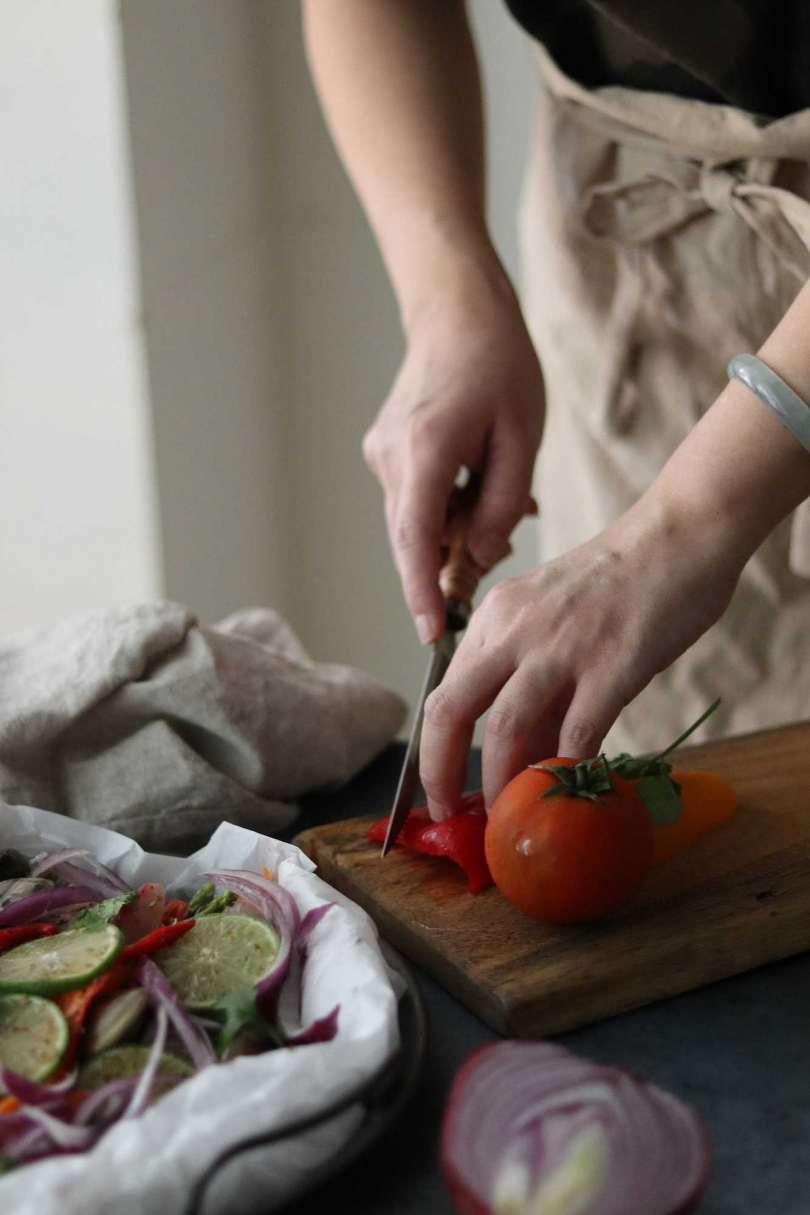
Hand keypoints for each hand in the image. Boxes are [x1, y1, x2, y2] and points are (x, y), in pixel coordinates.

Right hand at [362, 267, 543, 643]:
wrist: (457, 313)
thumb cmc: (498, 366)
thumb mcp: (522, 437)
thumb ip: (502, 504)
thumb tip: (481, 557)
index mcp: (426, 449)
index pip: (415, 540)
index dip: (422, 593)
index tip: (432, 634)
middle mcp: (391, 456)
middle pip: (414, 538)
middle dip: (452, 561)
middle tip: (498, 546)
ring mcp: (381, 454)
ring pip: (416, 523)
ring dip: (454, 530)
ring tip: (498, 491)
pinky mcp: (384, 453)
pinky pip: (415, 501)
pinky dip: (445, 509)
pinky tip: (477, 482)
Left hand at [418, 494, 746, 818]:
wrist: (679, 535)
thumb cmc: (620, 582)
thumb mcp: (554, 623)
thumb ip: (536, 686)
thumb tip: (526, 761)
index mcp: (493, 618)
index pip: (443, 691)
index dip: (433, 750)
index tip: (441, 789)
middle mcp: (514, 630)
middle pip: (452, 710)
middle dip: (440, 772)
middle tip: (450, 815)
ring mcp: (562, 646)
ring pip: (507, 726)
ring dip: (503, 782)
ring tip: (510, 816)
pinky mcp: (613, 664)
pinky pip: (579, 731)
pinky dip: (571, 769)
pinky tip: (575, 789)